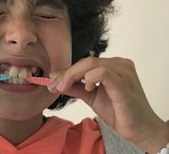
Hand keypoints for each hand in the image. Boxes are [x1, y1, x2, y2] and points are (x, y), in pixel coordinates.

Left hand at [47, 57, 168, 152]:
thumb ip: (75, 87)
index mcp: (113, 65)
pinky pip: (102, 73)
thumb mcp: (90, 96)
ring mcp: (123, 72)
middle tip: (53, 85)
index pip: (85, 63)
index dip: (66, 72)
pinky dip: (89, 78)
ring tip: (64, 87)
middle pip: (86, 61)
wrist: (140, 130)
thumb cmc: (119, 112)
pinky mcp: (124, 83)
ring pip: (91, 64)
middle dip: (66, 73)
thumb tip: (54, 80)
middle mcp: (119, 64)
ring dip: (72, 75)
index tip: (51, 82)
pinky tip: (87, 88)